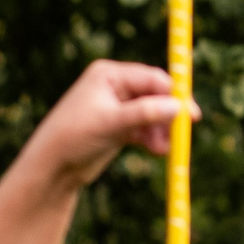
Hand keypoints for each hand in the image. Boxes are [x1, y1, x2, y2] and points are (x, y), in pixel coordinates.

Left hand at [25, 60, 192, 188]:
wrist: (52, 168)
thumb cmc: (73, 137)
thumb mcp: (111, 122)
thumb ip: (144, 113)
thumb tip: (178, 107)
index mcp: (109, 75)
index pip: (151, 78)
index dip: (174, 94)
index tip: (191, 113)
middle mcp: (114, 87)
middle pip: (155, 95)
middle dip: (169, 115)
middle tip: (183, 132)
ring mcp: (118, 107)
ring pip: (152, 114)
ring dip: (161, 130)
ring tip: (164, 148)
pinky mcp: (119, 126)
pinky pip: (145, 128)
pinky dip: (153, 139)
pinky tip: (157, 151)